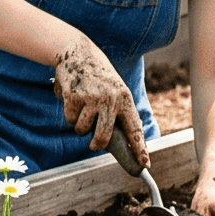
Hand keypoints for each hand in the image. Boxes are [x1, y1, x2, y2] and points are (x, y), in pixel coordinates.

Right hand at [53, 37, 143, 156]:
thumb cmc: (98, 74)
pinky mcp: (74, 97)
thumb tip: (118, 141)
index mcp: (125, 98)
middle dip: (96, 145)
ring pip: (83, 129)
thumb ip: (118, 111)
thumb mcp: (115, 89)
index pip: (135, 129)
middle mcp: (110, 99)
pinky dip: (69, 113)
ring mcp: (92, 98)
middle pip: (103, 137)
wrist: (77, 51)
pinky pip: (70, 119)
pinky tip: (73, 99)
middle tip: (93, 145)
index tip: (145, 164)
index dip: (140, 148)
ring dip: (79, 124)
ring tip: (82, 107)